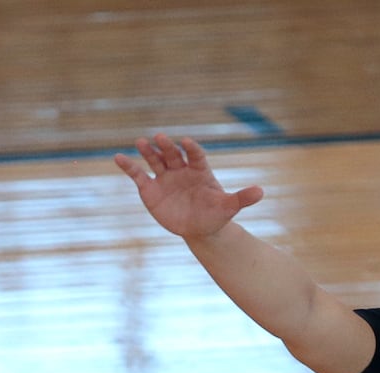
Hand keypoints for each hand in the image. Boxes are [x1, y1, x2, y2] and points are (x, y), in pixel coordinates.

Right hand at [114, 134, 264, 240]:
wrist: (199, 228)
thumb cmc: (215, 215)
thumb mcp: (229, 208)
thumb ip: (242, 198)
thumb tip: (261, 192)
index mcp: (199, 170)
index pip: (195, 155)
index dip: (191, 148)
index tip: (186, 142)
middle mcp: (180, 170)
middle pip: (173, 154)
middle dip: (167, 146)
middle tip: (161, 137)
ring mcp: (164, 178)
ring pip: (155, 160)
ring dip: (148, 151)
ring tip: (141, 141)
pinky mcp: (150, 188)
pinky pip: (138, 174)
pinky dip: (128, 166)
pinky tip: (118, 157)